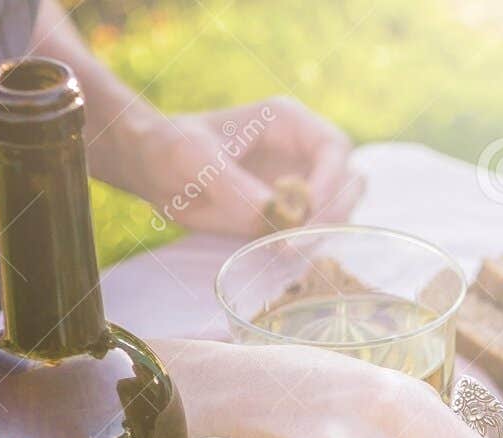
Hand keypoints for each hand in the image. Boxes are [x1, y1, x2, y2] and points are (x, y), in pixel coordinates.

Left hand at [140, 99, 360, 235]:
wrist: (153, 169)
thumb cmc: (170, 147)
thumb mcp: (195, 159)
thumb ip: (235, 185)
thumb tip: (278, 214)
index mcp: (288, 122)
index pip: (335, 148)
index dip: (331, 180)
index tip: (305, 211)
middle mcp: (303, 152)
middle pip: (349, 182)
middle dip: (332, 212)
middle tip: (296, 239)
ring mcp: (301, 183)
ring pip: (340, 210)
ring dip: (321, 232)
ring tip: (282, 248)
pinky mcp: (291, 213)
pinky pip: (317, 231)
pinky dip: (307, 244)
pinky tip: (279, 250)